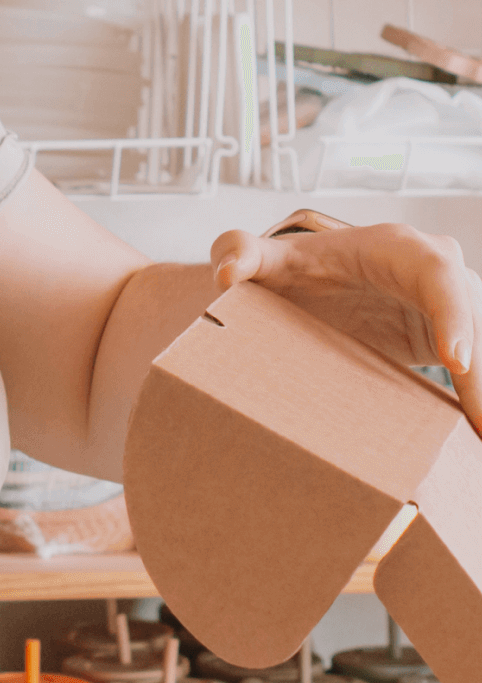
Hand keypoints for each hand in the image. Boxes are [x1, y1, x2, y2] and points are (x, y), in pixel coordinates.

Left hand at [211, 218, 481, 434]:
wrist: (312, 284)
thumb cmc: (295, 267)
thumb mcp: (265, 258)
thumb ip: (239, 252)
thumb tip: (227, 275)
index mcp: (396, 248)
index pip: (436, 272)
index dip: (452, 312)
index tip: (455, 359)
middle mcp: (435, 273)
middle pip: (474, 314)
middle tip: (481, 419)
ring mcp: (450, 307)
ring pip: (480, 348)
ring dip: (481, 391)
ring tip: (481, 432)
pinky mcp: (452, 338)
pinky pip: (474, 370)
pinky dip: (475, 400)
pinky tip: (475, 434)